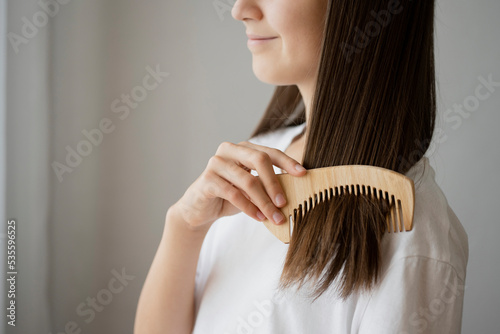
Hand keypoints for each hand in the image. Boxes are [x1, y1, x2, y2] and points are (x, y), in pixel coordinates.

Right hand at [171, 141, 306, 229]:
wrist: (199, 209)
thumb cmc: (230, 196)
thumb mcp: (252, 189)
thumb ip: (267, 184)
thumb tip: (297, 190)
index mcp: (243, 148)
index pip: (270, 152)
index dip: (288, 162)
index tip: (303, 174)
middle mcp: (229, 150)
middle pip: (259, 159)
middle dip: (275, 183)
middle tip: (284, 203)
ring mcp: (216, 163)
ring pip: (247, 180)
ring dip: (264, 201)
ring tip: (274, 217)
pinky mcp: (207, 179)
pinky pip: (233, 193)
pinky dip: (248, 207)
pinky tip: (258, 217)